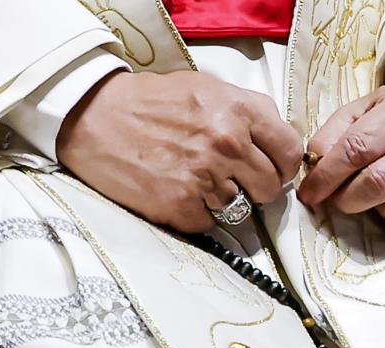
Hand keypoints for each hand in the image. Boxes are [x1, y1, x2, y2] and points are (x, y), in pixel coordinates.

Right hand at [57, 70, 301, 232]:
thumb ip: (249, 112)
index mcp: (239, 110)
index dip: (283, 165)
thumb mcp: (207, 88)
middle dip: (257, 187)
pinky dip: (198, 214)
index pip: (290, 153)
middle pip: (271, 188)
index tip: (272, 168)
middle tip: (233, 179)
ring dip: (224, 200)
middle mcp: (227, 144)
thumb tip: (280, 143)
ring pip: (241, 209)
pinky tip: (178, 192)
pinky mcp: (181, 206)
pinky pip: (210, 224)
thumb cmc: (152, 102)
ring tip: (196, 181)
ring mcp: (205, 178)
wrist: (95, 118)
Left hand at [298, 78, 384, 239]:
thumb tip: (314, 163)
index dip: (326, 176)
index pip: (356, 150)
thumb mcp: (370, 106)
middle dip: (347, 199)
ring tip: (384, 193)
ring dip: (380, 211)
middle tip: (341, 199)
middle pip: (377, 185)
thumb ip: (337, 131)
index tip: (310, 192)